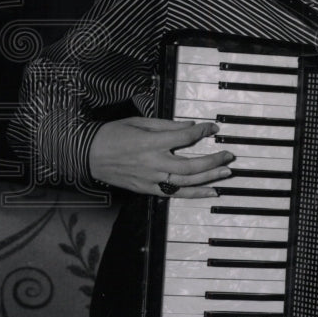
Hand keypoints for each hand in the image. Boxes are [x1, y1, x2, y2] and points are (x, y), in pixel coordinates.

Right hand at [89, 117, 233, 196]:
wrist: (88, 154)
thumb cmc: (113, 134)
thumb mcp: (140, 122)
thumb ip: (167, 125)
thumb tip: (190, 125)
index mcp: (151, 142)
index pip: (184, 137)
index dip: (202, 131)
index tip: (213, 127)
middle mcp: (153, 163)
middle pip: (190, 165)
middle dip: (213, 161)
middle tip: (229, 156)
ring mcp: (151, 179)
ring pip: (186, 183)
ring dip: (209, 178)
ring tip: (226, 173)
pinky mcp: (147, 189)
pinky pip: (175, 194)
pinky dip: (194, 193)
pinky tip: (210, 191)